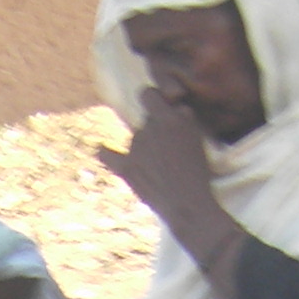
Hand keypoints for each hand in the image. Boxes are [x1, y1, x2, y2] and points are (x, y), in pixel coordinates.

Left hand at [94, 90, 219, 224]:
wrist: (188, 204)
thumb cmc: (197, 172)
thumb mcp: (197, 139)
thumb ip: (183, 119)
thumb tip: (175, 108)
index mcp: (169, 118)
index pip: (147, 94)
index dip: (151, 99)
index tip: (157, 107)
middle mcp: (149, 128)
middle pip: (146, 122)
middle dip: (156, 131)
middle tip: (169, 152)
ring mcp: (135, 147)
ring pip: (135, 140)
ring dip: (144, 148)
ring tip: (161, 170)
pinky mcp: (126, 168)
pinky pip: (106, 154)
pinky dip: (104, 151)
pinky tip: (101, 148)